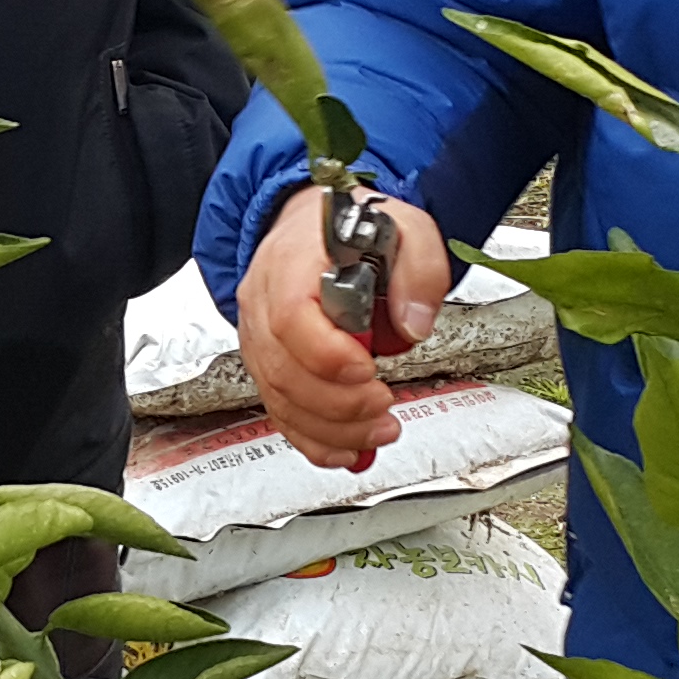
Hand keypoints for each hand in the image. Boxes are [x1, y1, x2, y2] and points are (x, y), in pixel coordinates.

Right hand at [235, 185, 453, 468]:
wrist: (314, 227)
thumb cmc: (354, 229)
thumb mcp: (404, 229)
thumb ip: (418, 270)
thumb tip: (413, 324)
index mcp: (291, 263)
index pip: (291, 317)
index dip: (328, 355)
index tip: (369, 370)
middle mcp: (263, 302)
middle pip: (285, 370)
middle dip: (340, 406)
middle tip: (386, 409)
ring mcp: (260, 337)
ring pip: (280, 399)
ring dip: (332, 430)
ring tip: (379, 433)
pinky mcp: (268, 364)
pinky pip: (280, 412)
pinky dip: (313, 441)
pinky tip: (347, 452)